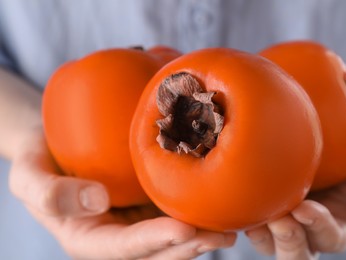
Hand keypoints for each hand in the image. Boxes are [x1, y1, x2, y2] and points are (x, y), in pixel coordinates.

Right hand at [8, 128, 235, 258]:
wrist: (53, 144)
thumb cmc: (38, 162)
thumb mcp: (28, 177)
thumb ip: (51, 194)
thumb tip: (97, 199)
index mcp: (90, 238)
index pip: (125, 248)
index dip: (154, 242)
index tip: (184, 230)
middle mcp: (119, 234)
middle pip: (157, 249)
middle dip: (189, 245)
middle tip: (222, 235)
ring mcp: (136, 218)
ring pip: (172, 236)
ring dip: (201, 233)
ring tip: (232, 225)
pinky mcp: (148, 199)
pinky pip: (174, 209)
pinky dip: (197, 209)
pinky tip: (220, 200)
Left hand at [245, 128, 345, 259]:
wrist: (340, 140)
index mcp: (341, 226)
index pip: (330, 237)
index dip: (318, 227)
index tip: (305, 209)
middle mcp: (311, 227)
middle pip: (296, 252)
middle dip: (287, 240)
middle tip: (279, 220)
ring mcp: (287, 215)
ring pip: (269, 240)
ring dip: (261, 232)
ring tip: (252, 216)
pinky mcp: (268, 200)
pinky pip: (252, 216)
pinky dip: (243, 215)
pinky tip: (236, 202)